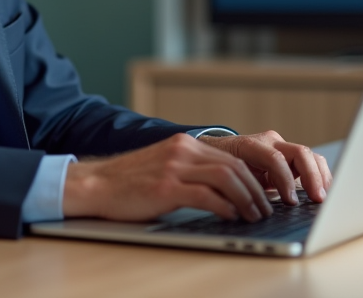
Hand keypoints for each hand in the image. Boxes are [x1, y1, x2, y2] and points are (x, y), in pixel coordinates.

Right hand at [62, 133, 273, 222]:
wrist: (96, 184)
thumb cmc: (129, 182)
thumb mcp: (165, 167)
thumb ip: (192, 171)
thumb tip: (225, 192)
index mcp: (184, 144)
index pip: (232, 158)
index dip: (254, 178)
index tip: (264, 196)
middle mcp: (182, 150)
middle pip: (235, 166)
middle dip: (257, 190)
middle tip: (266, 209)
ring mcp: (174, 167)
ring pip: (227, 178)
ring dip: (247, 199)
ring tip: (254, 216)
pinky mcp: (165, 187)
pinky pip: (206, 195)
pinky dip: (225, 207)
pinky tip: (231, 217)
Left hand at [199, 130, 332, 204]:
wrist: (218, 152)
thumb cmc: (222, 167)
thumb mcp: (227, 178)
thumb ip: (242, 189)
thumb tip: (253, 211)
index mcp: (250, 146)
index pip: (275, 159)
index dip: (285, 181)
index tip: (291, 202)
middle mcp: (269, 142)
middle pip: (300, 152)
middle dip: (312, 177)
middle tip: (318, 200)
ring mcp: (282, 146)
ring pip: (310, 156)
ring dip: (320, 178)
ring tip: (323, 198)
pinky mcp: (290, 156)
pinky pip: (311, 162)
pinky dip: (319, 177)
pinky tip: (321, 193)